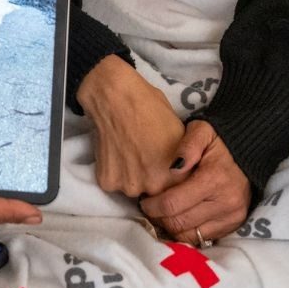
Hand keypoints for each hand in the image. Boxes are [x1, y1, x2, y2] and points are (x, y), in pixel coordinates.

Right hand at [77, 55, 185, 198]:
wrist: (114, 93)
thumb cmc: (150, 105)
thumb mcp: (179, 133)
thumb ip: (182, 159)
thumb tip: (182, 171)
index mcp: (176, 176)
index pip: (179, 192)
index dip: (172, 179)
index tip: (165, 167)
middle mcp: (154, 187)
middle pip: (156, 194)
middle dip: (152, 181)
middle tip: (144, 158)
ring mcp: (128, 185)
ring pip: (133, 189)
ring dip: (132, 177)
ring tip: (128, 153)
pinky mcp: (106, 181)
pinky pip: (113, 183)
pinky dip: (113, 171)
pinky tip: (114, 151)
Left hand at [138, 121, 250, 243]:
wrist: (249, 152)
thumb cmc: (218, 141)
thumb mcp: (201, 130)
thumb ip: (187, 146)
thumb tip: (173, 167)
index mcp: (212, 180)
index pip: (173, 204)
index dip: (152, 206)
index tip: (143, 200)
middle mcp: (224, 203)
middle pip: (180, 223)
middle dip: (159, 218)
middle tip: (149, 208)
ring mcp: (231, 217)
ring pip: (190, 236)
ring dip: (171, 228)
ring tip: (162, 215)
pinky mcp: (234, 225)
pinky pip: (203, 238)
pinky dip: (187, 232)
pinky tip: (178, 219)